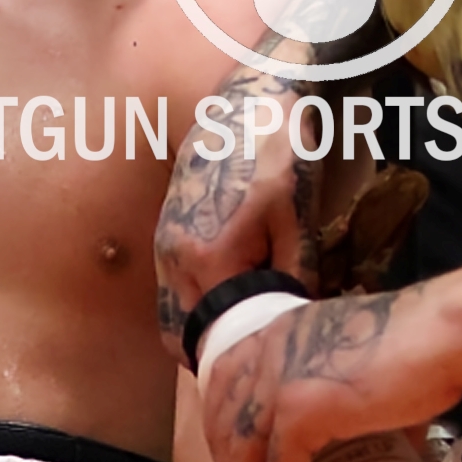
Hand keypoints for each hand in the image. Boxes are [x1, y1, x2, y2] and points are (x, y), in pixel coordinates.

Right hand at [155, 75, 317, 361]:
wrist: (250, 102)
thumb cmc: (280, 157)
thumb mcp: (298, 222)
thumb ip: (292, 279)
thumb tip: (291, 320)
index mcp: (207, 257)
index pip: (209, 333)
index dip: (231, 352)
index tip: (255, 360)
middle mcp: (173, 254)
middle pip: (176, 332)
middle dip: (207, 347)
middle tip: (244, 349)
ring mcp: (163, 241)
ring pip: (169, 310)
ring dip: (197, 322)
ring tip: (240, 316)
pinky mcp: (164, 229)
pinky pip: (171, 283)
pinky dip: (192, 297)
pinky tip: (229, 283)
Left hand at [200, 289, 461, 461]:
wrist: (443, 330)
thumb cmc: (418, 339)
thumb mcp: (359, 356)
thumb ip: (351, 388)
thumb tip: (383, 440)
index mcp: (278, 333)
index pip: (223, 381)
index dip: (221, 428)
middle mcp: (267, 352)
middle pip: (223, 424)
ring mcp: (279, 381)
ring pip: (242, 455)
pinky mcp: (303, 411)